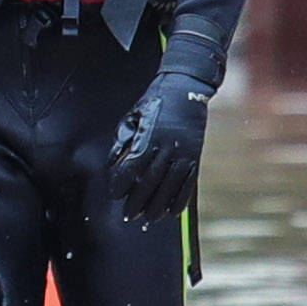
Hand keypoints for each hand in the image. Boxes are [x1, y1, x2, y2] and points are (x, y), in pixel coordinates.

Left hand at [109, 72, 210, 219]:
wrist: (186, 87)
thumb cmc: (154, 101)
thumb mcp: (132, 116)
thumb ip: (122, 141)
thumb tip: (111, 165)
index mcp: (148, 136)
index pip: (132, 166)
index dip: (122, 183)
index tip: (115, 195)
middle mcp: (167, 146)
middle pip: (150, 181)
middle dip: (138, 201)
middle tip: (128, 215)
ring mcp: (183, 152)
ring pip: (170, 186)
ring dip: (159, 205)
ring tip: (149, 218)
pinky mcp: (195, 155)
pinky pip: (189, 182)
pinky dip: (180, 199)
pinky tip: (172, 211)